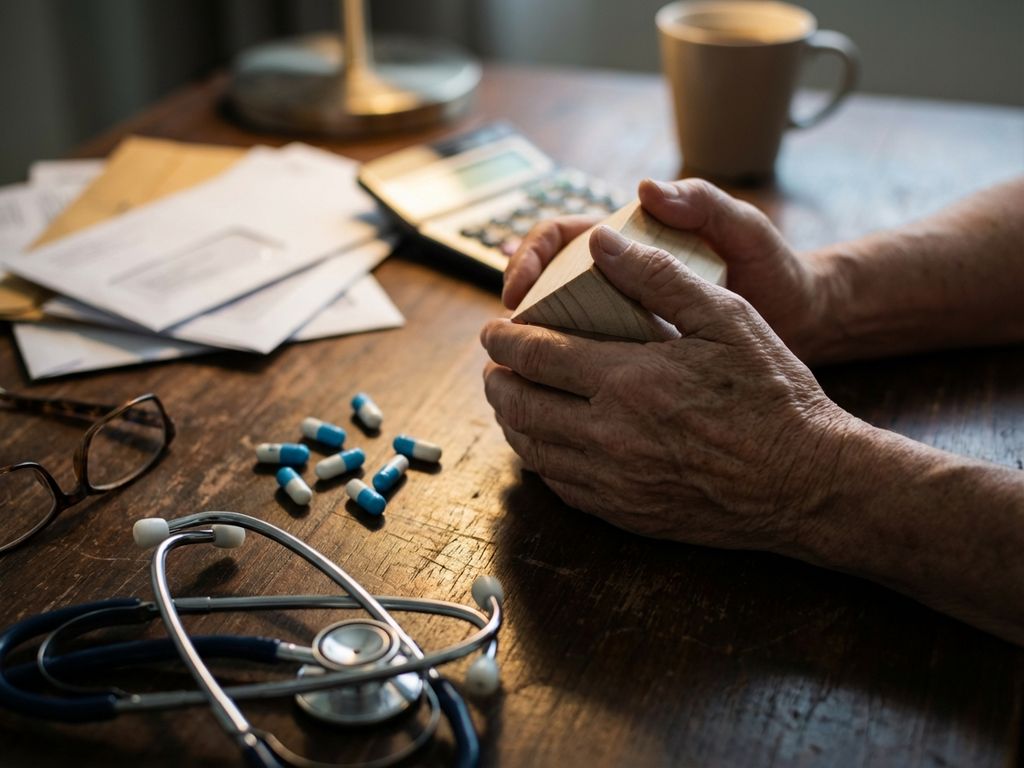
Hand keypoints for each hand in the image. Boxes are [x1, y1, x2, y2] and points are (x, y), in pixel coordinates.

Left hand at [482, 225, 857, 551]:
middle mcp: (609, 434)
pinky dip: (538, 459)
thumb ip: (657, 277)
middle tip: (492, 365)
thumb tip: (601, 242)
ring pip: (532, 449)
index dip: (505, 340)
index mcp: (628, 379)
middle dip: (496, 379)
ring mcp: (613, 479)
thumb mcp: (725, 317)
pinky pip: (559, 485)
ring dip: (510, 419)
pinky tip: (542, 445)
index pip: (537, 355)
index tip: (492, 330)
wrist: (807, 481)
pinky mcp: (625, 512)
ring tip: (508, 398)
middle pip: (521, 404)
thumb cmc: (773, 393)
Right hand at [502, 179, 830, 361]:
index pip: (559, 239)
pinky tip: (563, 403)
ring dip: (539, 352)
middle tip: (506, 345)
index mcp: (633, 241)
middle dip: (520, 313)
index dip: (528, 260)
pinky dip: (573, 380)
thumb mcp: (744, 230)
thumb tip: (646, 190)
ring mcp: (629, 319)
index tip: (518, 292)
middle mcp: (622, 279)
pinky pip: (595, 367)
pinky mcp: (642, 356)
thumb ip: (703, 204)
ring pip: (566, 332)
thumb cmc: (775, 269)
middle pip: (549, 288)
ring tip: (522, 378)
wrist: (806, 322)